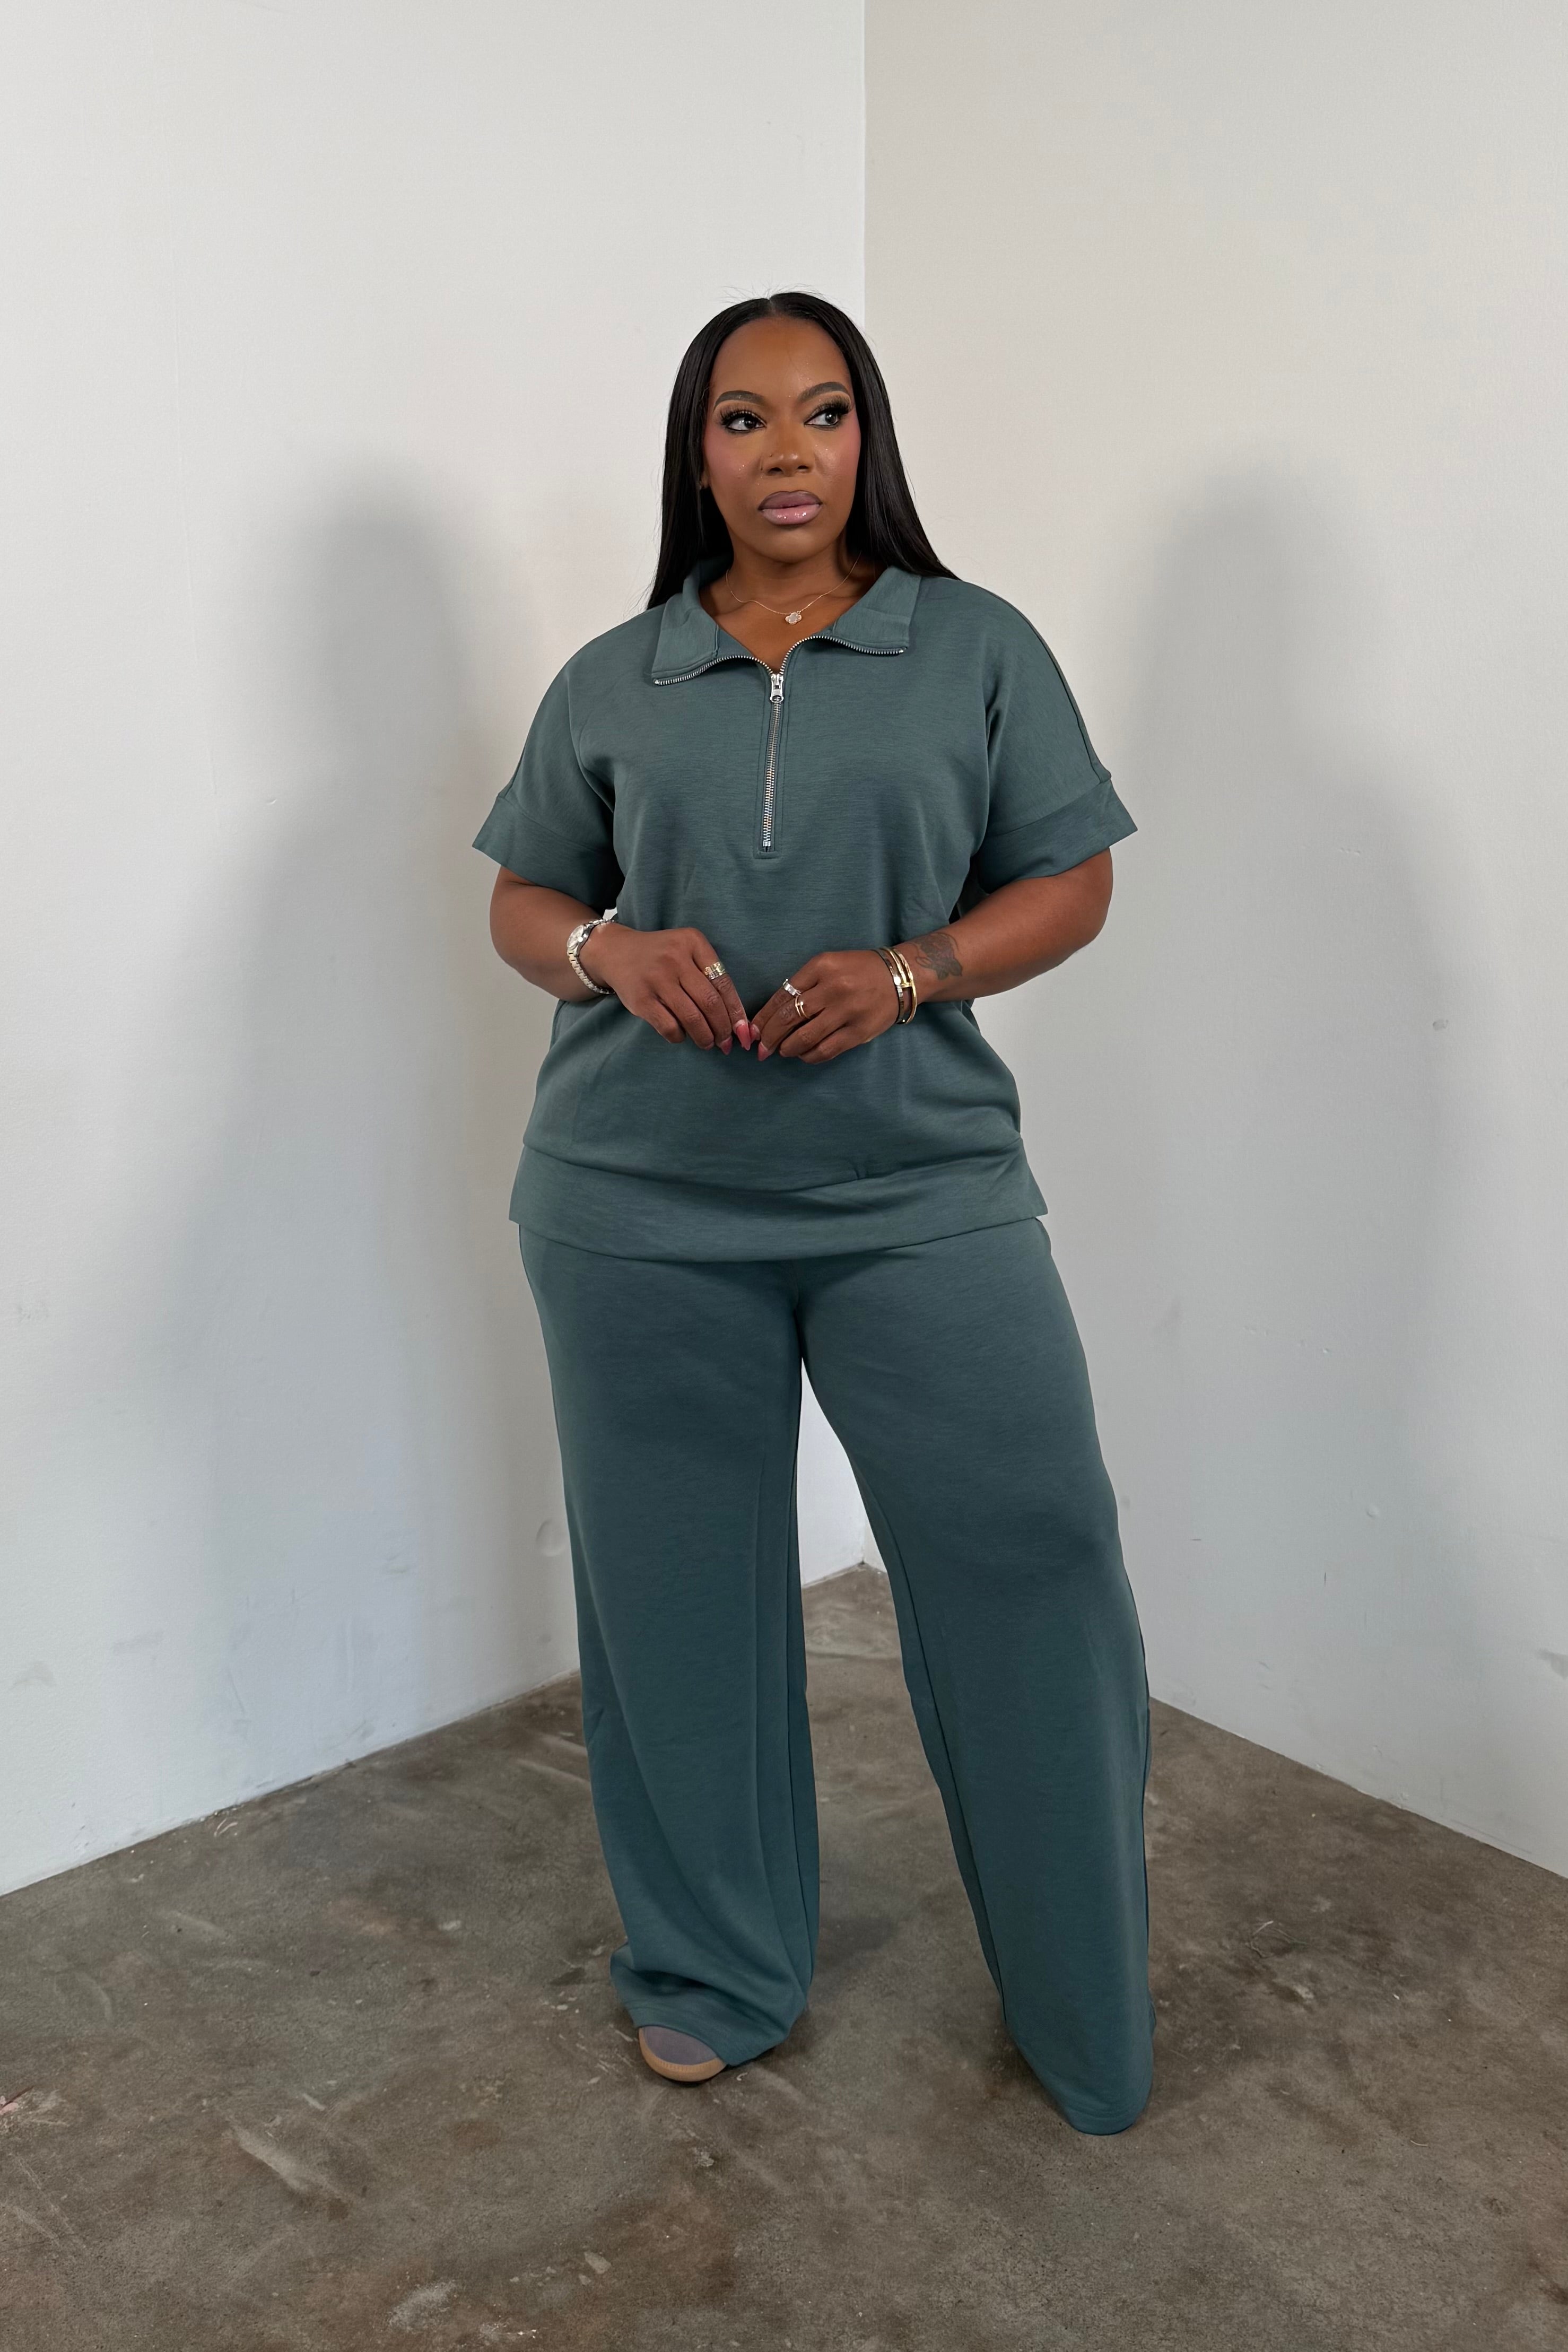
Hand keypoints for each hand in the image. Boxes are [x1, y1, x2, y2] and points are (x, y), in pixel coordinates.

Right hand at [580, 923, 752, 1050]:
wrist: (616, 952)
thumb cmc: (661, 956)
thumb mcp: (687, 950)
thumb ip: (709, 974)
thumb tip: (735, 1018)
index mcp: (693, 942)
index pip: (723, 982)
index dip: (736, 1011)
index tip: (744, 1031)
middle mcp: (675, 958)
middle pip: (710, 1002)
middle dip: (723, 1028)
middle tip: (726, 1042)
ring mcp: (656, 979)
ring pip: (691, 1017)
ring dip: (705, 1037)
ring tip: (708, 1043)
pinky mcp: (641, 999)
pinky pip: (669, 1026)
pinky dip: (680, 1037)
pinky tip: (682, 1035)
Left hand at [749, 950, 901, 1062]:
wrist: (900, 977)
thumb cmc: (858, 971)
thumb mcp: (828, 965)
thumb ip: (803, 984)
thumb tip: (774, 1015)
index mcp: (821, 966)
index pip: (782, 995)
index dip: (763, 1017)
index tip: (753, 1031)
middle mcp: (833, 988)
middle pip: (789, 1018)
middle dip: (770, 1037)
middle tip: (761, 1048)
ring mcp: (847, 1011)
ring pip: (805, 1037)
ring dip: (787, 1048)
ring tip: (782, 1051)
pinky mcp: (859, 1032)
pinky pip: (826, 1050)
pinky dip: (809, 1056)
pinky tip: (803, 1054)